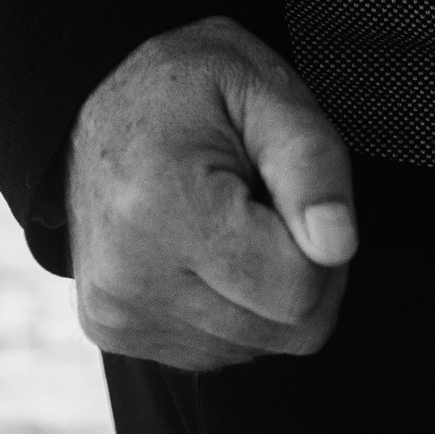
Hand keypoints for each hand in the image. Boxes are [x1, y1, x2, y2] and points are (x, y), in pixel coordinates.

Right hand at [67, 19, 357, 369]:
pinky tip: (207, 248)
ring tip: (234, 218)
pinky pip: (215, 350)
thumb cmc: (186, 82)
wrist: (97, 94)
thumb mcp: (263, 85)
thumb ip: (312, 160)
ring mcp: (117, 312)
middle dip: (302, 270)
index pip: (299, 291)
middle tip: (274, 203)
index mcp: (166, 208)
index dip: (326, 243)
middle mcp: (130, 276)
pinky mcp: (113, 330)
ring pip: (254, 348)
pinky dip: (230, 305)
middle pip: (284, 332)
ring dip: (265, 291)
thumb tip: (337, 243)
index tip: (298, 193)